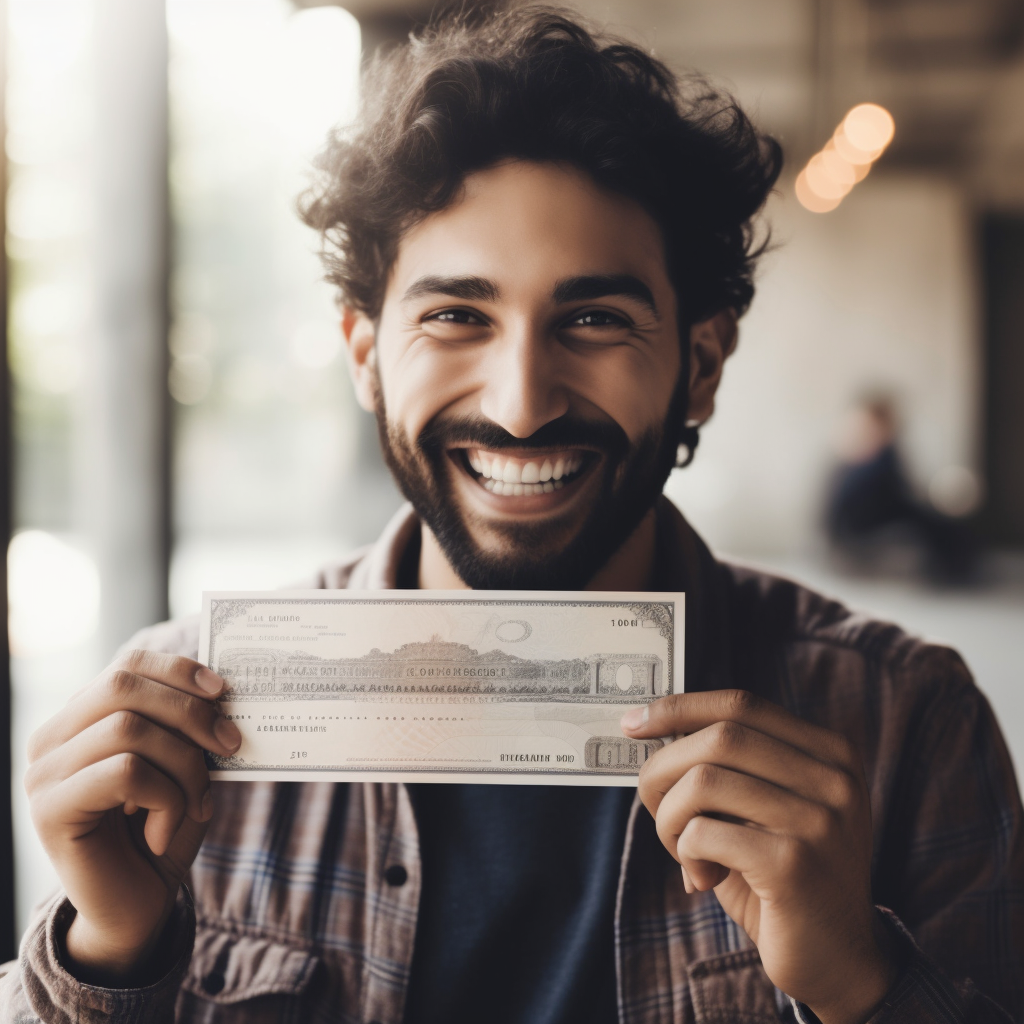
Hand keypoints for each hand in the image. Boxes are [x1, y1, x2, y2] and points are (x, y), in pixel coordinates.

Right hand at [25, 650, 241, 982]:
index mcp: (81, 719)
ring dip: (184, 765)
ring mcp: (44, 775)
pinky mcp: (51, 811)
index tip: (223, 691)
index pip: (126, 666)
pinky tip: (165, 829)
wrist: (136, 908)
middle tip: (230, 745)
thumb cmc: (161, 829)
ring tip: (198, 803)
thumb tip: (221, 689)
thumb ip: (189, 727)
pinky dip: (166, 797)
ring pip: (129, 730)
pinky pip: (126, 773)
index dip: (177, 670)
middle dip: (190, 712)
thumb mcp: (182, 766)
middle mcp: (51, 740)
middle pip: (124, 687)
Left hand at [622, 690, 896, 1023]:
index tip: (634, 723)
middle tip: (651, 803)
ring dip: (669, 817)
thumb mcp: (766, 809)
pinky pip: (703, 834)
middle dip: (664, 767)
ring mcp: (820, 821)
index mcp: (831, 753)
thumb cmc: (781, 878)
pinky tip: (701, 878)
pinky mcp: (794, 865)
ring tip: (680, 849)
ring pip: (703, 782)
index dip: (680, 708)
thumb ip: (729, 767)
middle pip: (719, 737)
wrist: (838, 961)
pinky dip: (685, 852)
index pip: (742, 705)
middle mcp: (834, 779)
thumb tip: (652, 729)